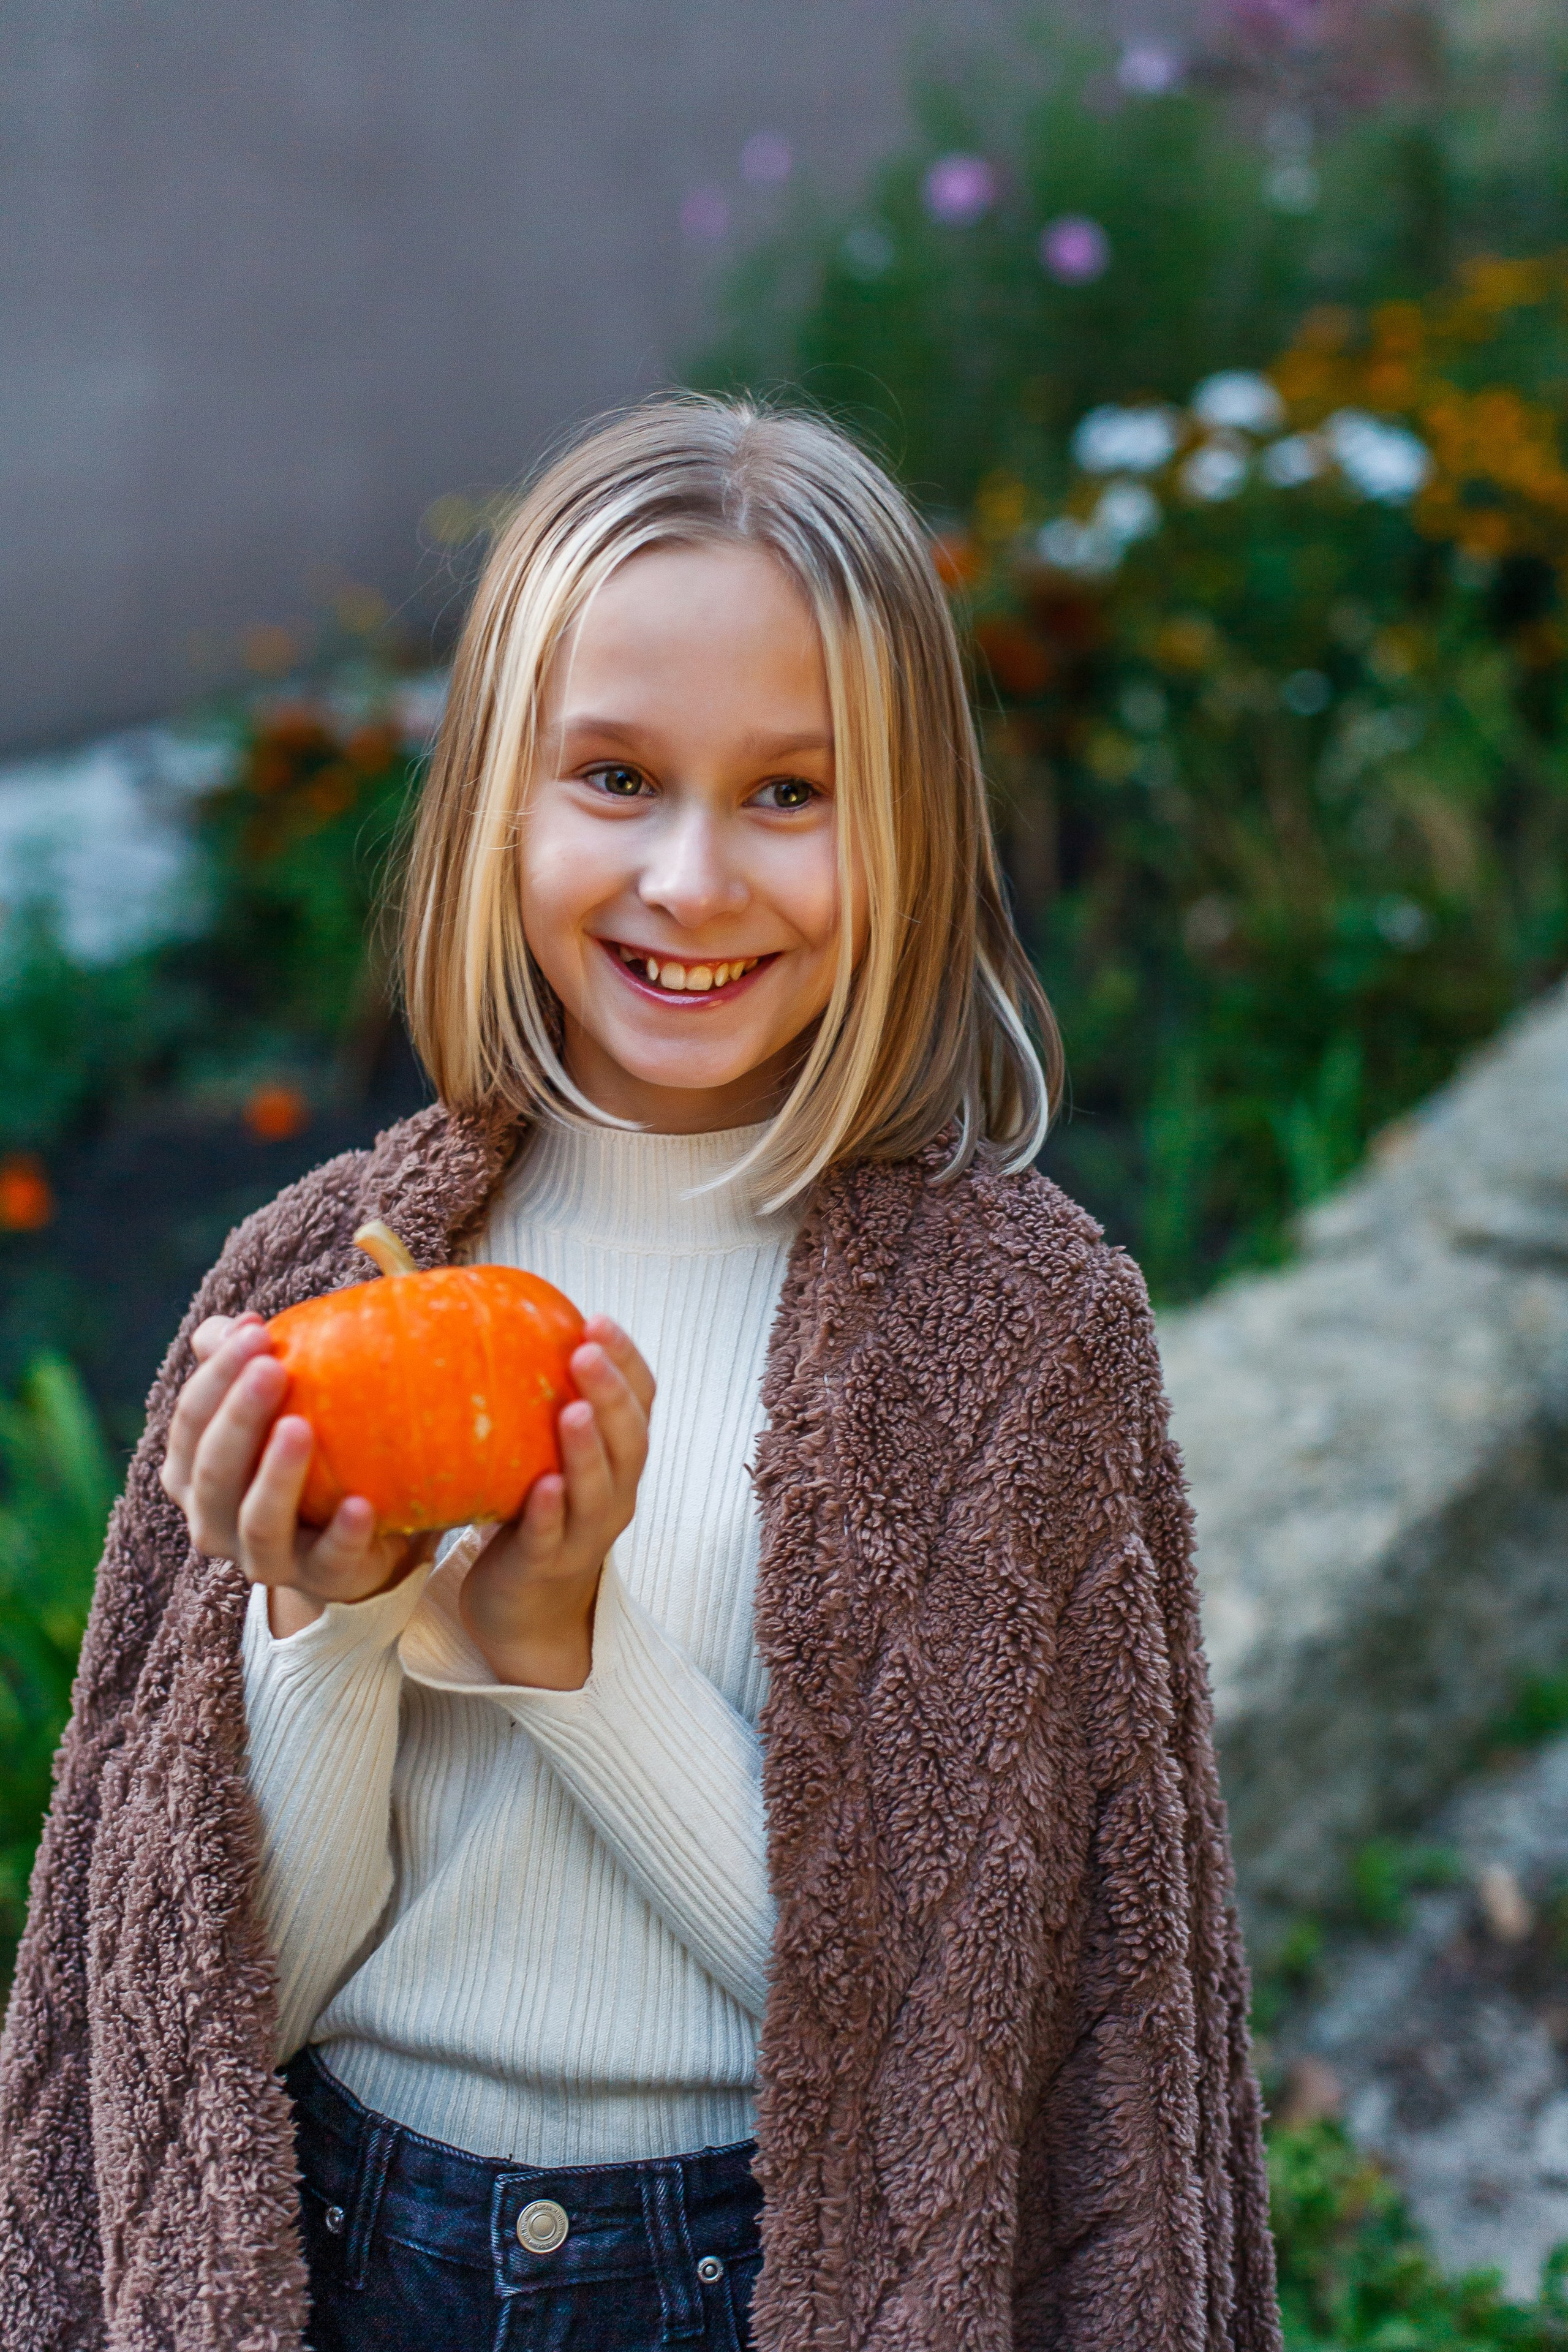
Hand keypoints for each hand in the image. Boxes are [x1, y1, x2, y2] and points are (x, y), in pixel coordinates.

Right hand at [160, 1313, 428, 1635]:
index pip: (190, 1421)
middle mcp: (215, 1521)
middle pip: (214, 1471)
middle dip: (239, 1416)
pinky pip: (328, 1560)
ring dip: (276, 1476)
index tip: (257, 1331)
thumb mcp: (277, 1403)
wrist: (361, 1532)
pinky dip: (342, 1534)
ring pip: (257, 1523)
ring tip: (301, 1427)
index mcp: (193, 1473)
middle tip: (273, 1367)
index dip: (216, 1375)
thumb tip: (241, 1323)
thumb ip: (246, 1364)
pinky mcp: (322, 1581)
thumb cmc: (307, 1453)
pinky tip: (362, 1505)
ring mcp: (264, 1559)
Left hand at [458, 1317, 653, 1691]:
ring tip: (574, 1409)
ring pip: (601, 1490)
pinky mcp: (549, 1565)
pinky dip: (553, 1512)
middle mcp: (616, 1495)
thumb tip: (493, 1324)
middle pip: (630, 1441)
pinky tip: (545, 1487)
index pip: (641, 1404)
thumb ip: (539, 1407)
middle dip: (612, 1392)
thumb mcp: (546, 1456)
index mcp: (619, 1462)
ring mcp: (586, 1534)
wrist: (526, 1613)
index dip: (628, 1361)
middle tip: (587, 1349)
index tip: (599, 1319)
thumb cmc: (534, 1516)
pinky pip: (556, 1537)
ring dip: (588, 1449)